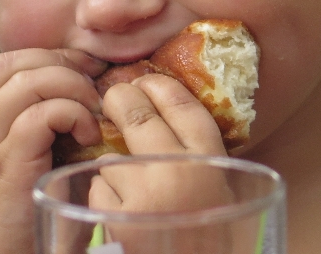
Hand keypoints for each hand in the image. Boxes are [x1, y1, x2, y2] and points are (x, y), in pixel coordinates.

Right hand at [0, 48, 105, 253]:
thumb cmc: (30, 228)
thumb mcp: (41, 169)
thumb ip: (57, 134)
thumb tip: (106, 102)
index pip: (6, 64)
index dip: (51, 58)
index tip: (88, 72)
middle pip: (11, 64)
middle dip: (61, 64)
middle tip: (94, 85)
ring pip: (24, 81)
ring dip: (69, 86)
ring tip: (93, 111)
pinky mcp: (6, 169)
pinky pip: (37, 116)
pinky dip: (70, 114)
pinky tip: (89, 135)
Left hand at [91, 74, 230, 210]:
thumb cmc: (212, 238)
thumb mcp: (222, 189)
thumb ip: (200, 155)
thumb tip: (169, 117)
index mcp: (208, 161)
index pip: (181, 104)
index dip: (159, 86)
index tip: (146, 82)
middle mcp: (175, 171)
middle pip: (138, 115)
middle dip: (122, 100)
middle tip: (116, 99)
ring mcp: (142, 194)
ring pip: (112, 158)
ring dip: (115, 165)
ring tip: (130, 183)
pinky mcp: (115, 217)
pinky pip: (99, 187)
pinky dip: (106, 194)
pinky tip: (123, 207)